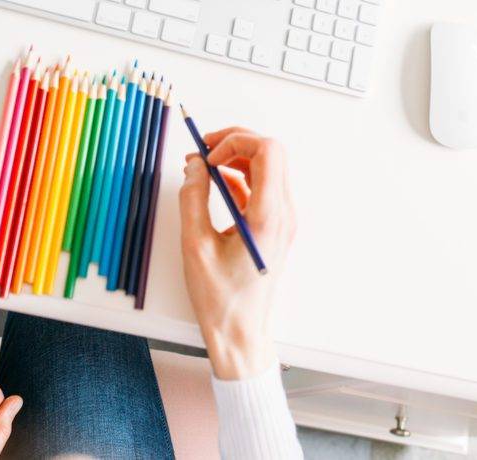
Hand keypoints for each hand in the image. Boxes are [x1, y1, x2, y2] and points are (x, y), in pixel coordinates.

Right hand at [179, 127, 295, 379]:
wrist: (241, 334)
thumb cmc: (220, 299)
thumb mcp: (195, 245)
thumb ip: (192, 198)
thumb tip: (194, 165)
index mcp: (268, 217)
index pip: (267, 151)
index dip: (234, 142)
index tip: (207, 157)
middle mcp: (283, 214)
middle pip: (271, 153)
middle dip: (235, 142)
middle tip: (203, 150)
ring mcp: (283, 220)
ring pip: (268, 167)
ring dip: (237, 158)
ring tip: (204, 165)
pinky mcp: (275, 226)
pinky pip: (263, 187)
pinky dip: (240, 176)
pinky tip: (215, 183)